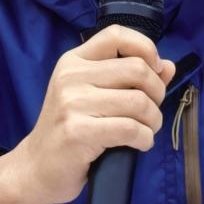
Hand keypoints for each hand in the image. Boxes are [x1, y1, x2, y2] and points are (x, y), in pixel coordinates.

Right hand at [0, 26, 174, 203]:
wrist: (35, 168)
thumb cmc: (69, 131)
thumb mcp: (93, 96)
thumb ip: (130, 78)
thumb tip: (168, 66)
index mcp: (74, 61)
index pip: (116, 35)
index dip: (145, 47)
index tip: (155, 69)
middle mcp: (71, 76)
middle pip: (137, 68)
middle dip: (157, 92)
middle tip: (151, 111)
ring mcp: (72, 103)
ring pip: (138, 101)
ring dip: (153, 119)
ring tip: (146, 130)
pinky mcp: (78, 131)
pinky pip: (130, 128)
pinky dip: (145, 138)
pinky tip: (139, 144)